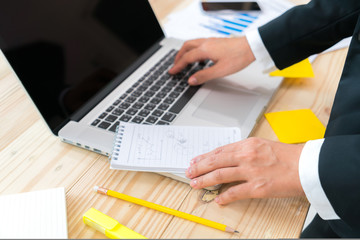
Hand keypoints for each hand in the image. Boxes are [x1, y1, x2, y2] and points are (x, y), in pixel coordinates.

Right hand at [168, 37, 254, 85]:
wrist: (251, 47)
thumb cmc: (238, 57)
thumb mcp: (220, 71)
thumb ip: (204, 76)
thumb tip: (191, 80)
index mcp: (204, 50)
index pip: (186, 58)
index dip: (177, 66)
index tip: (172, 72)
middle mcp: (206, 43)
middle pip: (186, 47)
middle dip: (178, 56)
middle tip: (175, 65)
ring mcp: (211, 41)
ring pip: (192, 44)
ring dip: (185, 52)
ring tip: (184, 60)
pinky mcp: (216, 41)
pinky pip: (199, 44)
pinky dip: (194, 50)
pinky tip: (199, 57)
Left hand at [185, 137, 304, 204]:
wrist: (307, 166)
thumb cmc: (287, 156)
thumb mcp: (263, 145)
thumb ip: (245, 150)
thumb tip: (228, 158)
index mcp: (247, 144)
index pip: (220, 151)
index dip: (205, 157)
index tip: (195, 161)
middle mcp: (246, 156)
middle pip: (215, 162)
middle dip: (199, 168)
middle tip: (189, 173)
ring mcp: (251, 172)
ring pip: (220, 175)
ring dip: (205, 181)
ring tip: (195, 184)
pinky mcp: (258, 187)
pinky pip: (235, 192)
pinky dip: (224, 196)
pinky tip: (218, 199)